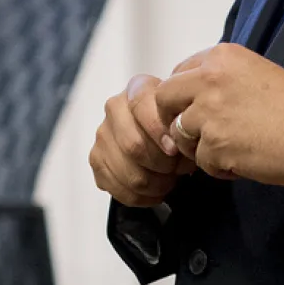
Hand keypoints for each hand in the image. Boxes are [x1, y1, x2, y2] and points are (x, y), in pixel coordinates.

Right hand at [90, 74, 196, 206]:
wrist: (167, 132)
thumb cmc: (180, 121)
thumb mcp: (187, 114)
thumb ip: (183, 122)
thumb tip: (182, 145)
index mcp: (138, 88)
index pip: (140, 106)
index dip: (159, 131)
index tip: (175, 149)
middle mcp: (115, 107)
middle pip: (133, 146)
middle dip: (161, 165)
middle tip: (177, 170)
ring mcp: (102, 134)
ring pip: (126, 171)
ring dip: (154, 183)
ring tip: (170, 181)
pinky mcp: (97, 159)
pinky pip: (116, 187)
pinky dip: (141, 196)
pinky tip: (156, 191)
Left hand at [154, 43, 283, 186]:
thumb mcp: (256, 74)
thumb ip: (223, 81)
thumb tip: (198, 100)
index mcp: (222, 57)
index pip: (178, 73)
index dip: (183, 96)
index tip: (198, 109)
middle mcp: (209, 79)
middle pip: (163, 100)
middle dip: (173, 119)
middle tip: (197, 134)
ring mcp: (208, 113)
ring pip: (178, 134)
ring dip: (198, 146)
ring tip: (230, 149)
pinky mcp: (214, 145)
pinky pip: (201, 162)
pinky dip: (218, 166)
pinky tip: (244, 160)